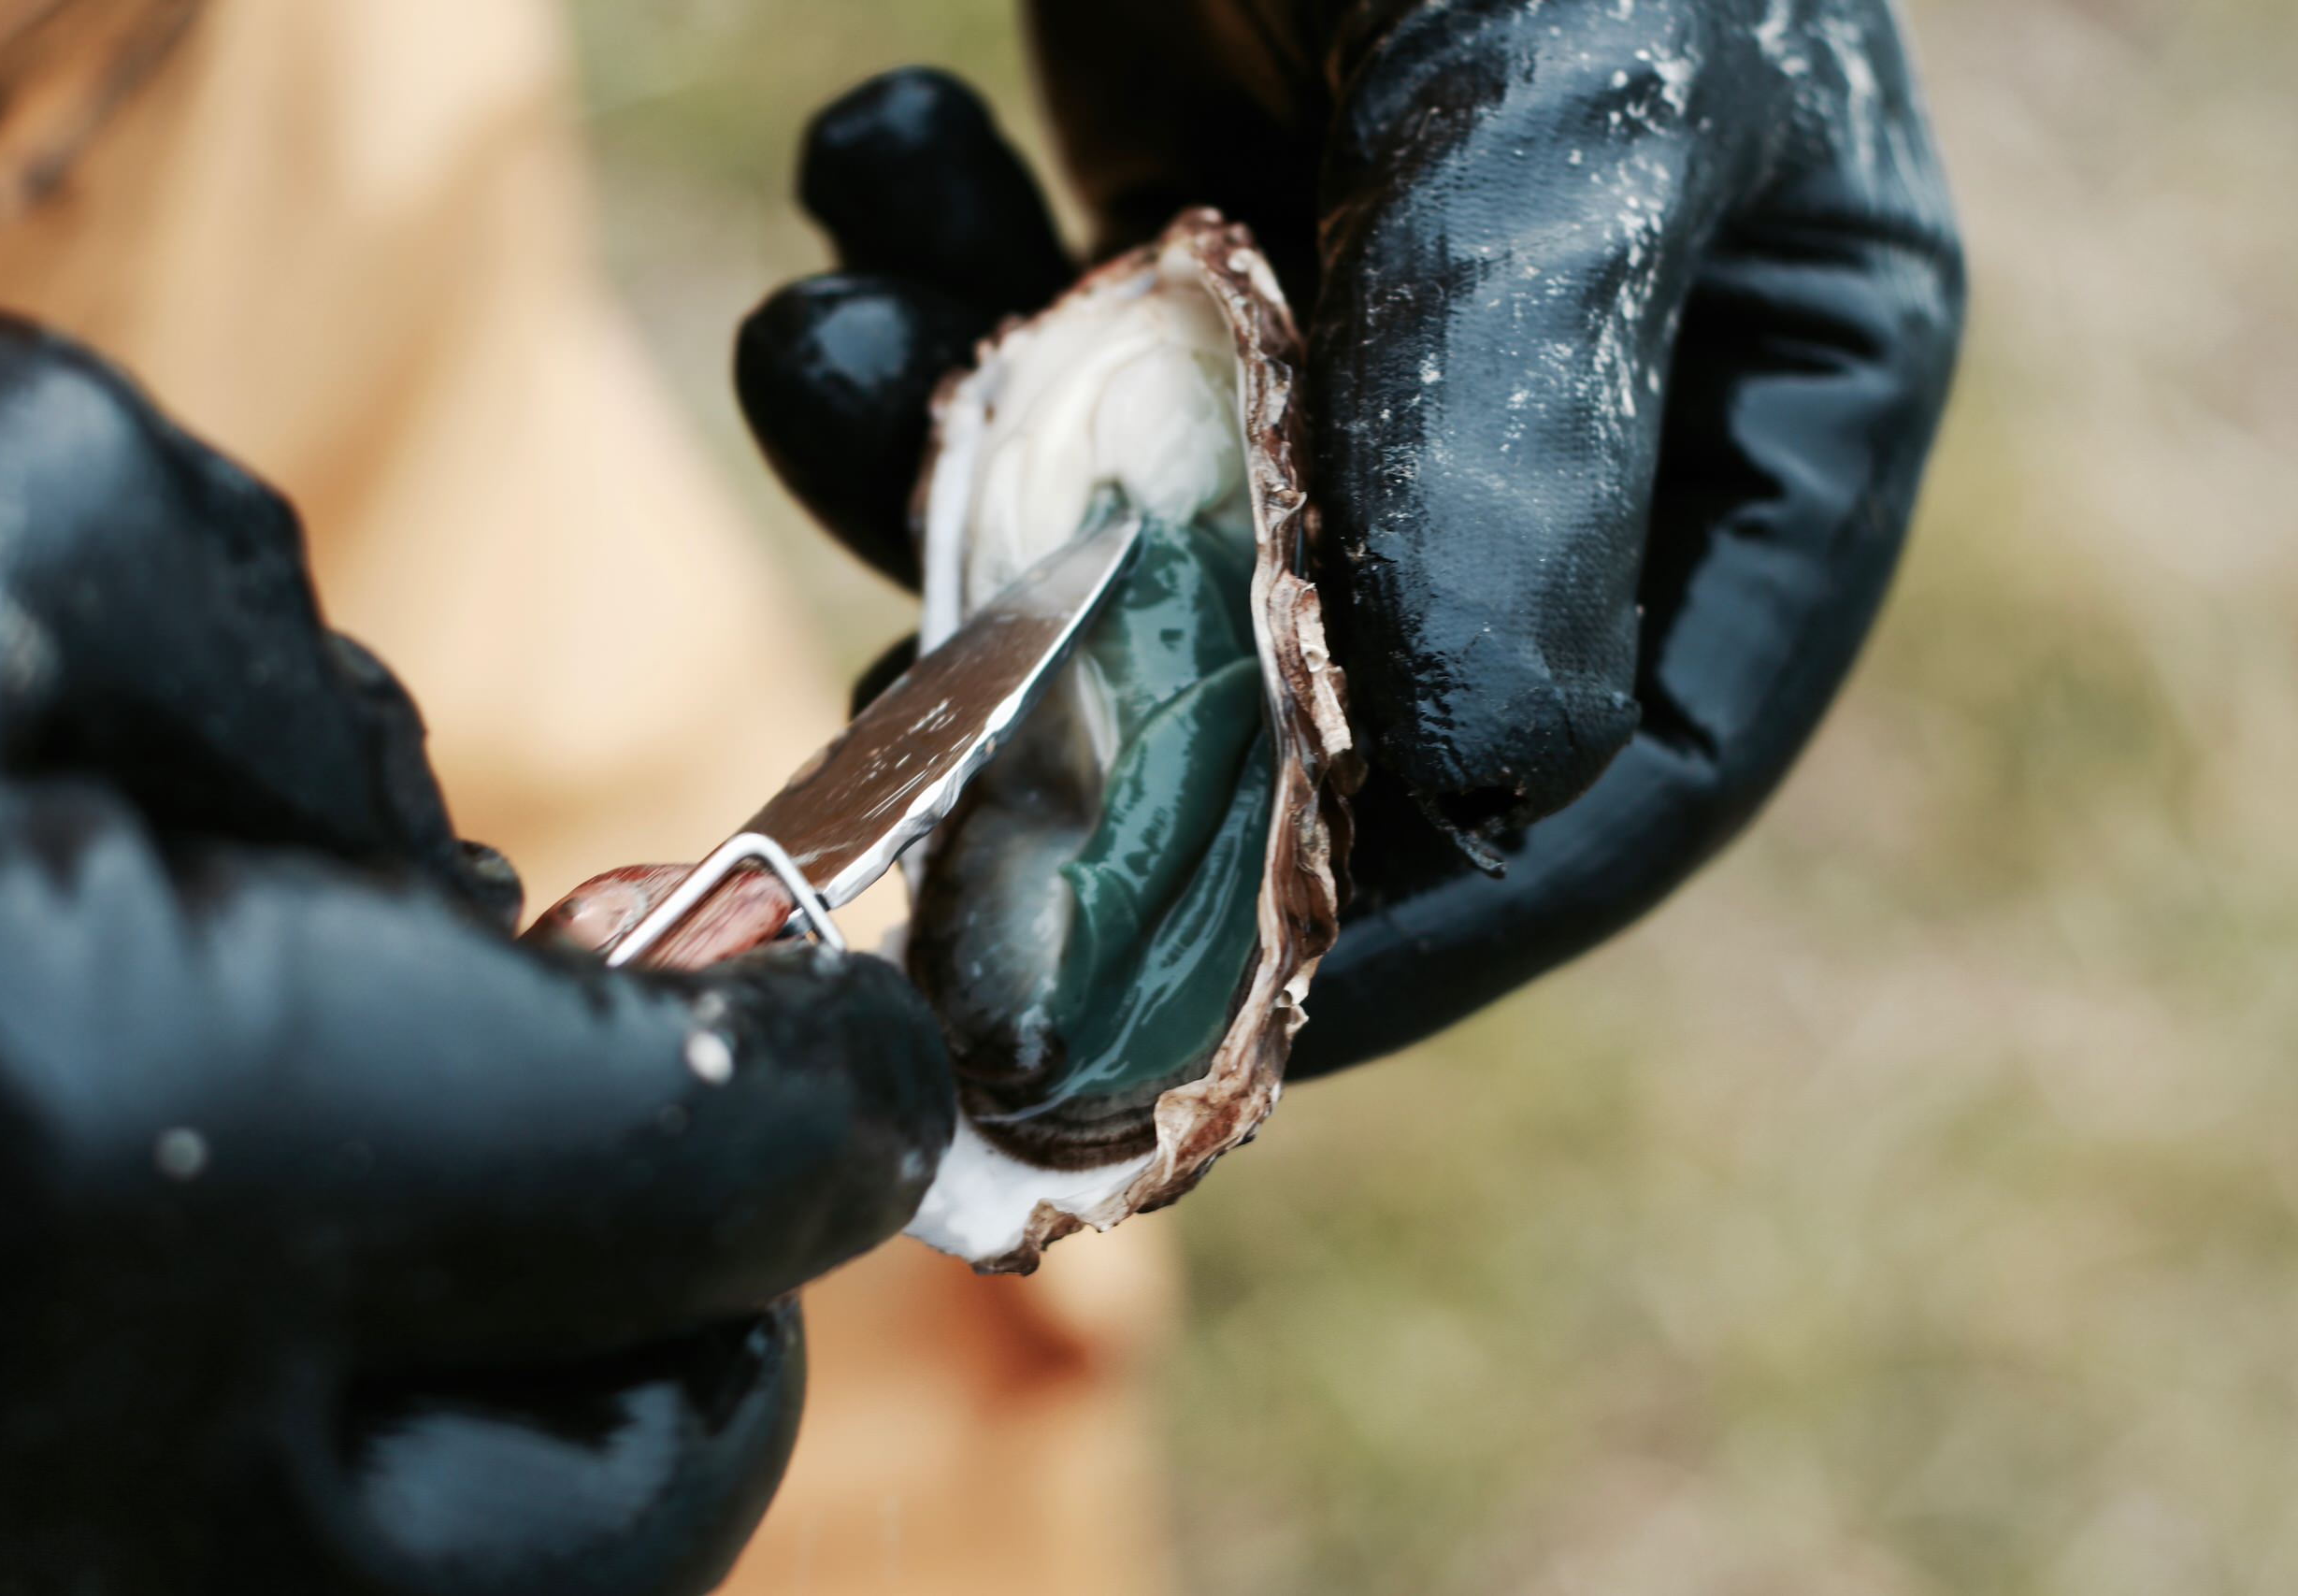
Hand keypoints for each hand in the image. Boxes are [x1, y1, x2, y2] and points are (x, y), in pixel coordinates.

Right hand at [0, 307, 953, 1595]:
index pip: (709, 1183)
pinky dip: (310, 1476)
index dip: (837, 1085)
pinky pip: (241, 1583)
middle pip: (642, 1493)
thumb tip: (483, 900)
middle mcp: (63, 1506)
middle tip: (659, 1134)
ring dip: (522, 1408)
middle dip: (702, 1301)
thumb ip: (295, 686)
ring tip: (419, 1201)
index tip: (857, 1036)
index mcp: (111, 1141)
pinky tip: (218, 1286)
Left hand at [735, 0, 1964, 1072]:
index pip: (1624, 774)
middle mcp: (1564, 412)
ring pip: (1143, 552)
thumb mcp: (1545, 92)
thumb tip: (1498, 785)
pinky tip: (880, 148)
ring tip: (842, 344)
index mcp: (1759, 412)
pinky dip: (919, 307)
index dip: (1412, 922)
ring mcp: (1357, 336)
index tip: (1190, 1005)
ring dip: (953, 483)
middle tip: (915, 730)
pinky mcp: (1181, 240)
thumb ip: (1527, 424)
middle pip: (1347, 703)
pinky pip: (1041, 372)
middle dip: (1106, 710)